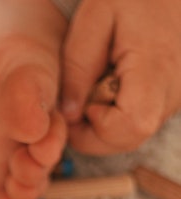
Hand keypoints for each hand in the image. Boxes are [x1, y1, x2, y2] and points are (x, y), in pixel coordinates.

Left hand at [60, 0, 180, 154]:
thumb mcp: (94, 19)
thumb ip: (78, 68)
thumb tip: (69, 115)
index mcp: (156, 68)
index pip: (130, 126)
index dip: (97, 127)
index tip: (81, 104)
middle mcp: (174, 88)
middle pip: (131, 138)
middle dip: (95, 131)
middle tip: (81, 99)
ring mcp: (177, 94)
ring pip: (135, 133)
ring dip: (106, 123)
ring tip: (99, 85)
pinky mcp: (174, 95)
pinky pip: (142, 119)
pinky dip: (120, 112)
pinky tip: (114, 84)